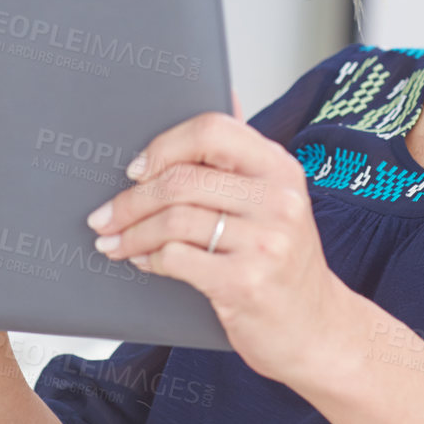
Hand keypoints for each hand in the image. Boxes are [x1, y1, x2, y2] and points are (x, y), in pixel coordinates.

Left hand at [84, 103, 350, 383]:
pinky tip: (143, 261)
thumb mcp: (276, 202)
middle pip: (181, 181)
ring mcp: (265, 242)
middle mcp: (278, 200)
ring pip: (173, 221)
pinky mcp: (246, 282)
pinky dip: (150, 259)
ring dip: (131, 233)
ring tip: (113, 242)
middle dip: (130, 201)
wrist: (319, 329)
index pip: (212, 130)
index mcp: (280, 169)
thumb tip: (226, 94)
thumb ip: (244, 157)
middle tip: (104, 216)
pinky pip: (178, 258)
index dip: (164, 146)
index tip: (135, 168)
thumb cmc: (285, 263)